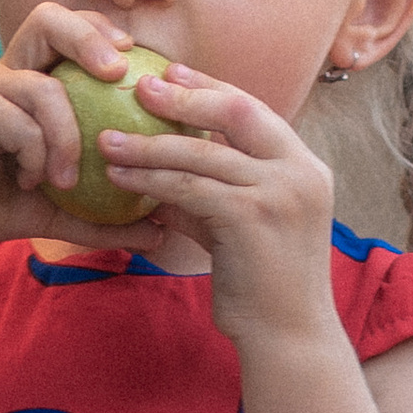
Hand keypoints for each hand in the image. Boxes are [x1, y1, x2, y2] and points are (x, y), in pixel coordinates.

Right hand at [0, 7, 167, 251]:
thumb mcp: (63, 211)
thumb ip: (109, 217)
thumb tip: (162, 232)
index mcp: (33, 80)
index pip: (70, 29)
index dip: (103, 30)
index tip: (135, 62)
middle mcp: (10, 73)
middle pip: (48, 18)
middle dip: (89, 36)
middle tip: (118, 72)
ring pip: (42, 85)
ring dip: (65, 134)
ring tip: (66, 179)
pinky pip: (17, 122)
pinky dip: (34, 154)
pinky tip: (32, 182)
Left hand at [94, 65, 346, 352]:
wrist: (288, 339)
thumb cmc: (263, 289)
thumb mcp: (241, 230)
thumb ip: (212, 196)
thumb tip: (164, 175)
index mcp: (305, 167)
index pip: (254, 111)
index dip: (210, 87)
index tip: (170, 73)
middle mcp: (301, 171)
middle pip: (237, 111)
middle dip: (184, 94)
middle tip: (139, 86)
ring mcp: (281, 192)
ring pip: (203, 152)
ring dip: (150, 144)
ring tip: (107, 139)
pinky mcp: (253, 217)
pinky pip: (190, 187)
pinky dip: (151, 179)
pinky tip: (119, 178)